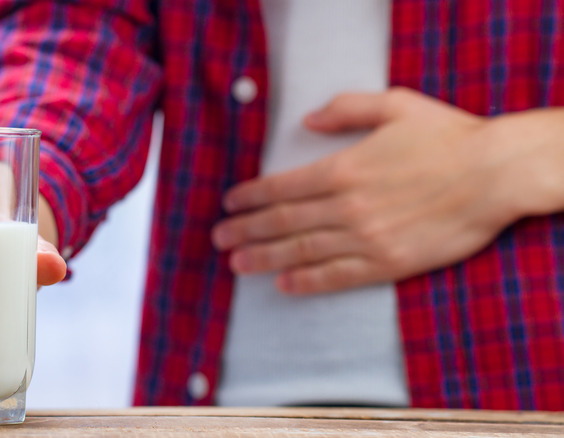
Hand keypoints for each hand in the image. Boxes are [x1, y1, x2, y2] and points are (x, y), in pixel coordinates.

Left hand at [212, 87, 536, 293]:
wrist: (495, 175)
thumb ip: (345, 109)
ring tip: (236, 263)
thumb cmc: (446, 137)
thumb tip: (307, 119)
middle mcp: (347, 206)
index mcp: (344, 168)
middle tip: (218, 238)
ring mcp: (366, 238)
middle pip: (282, 222)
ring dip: (264, 258)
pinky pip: (338, 276)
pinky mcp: (388, 263)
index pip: (282, 187)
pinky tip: (283, 285)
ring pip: (302, 251)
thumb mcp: (395, 105)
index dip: (251, 197)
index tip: (229, 205)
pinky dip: (307, 282)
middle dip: (246, 230)